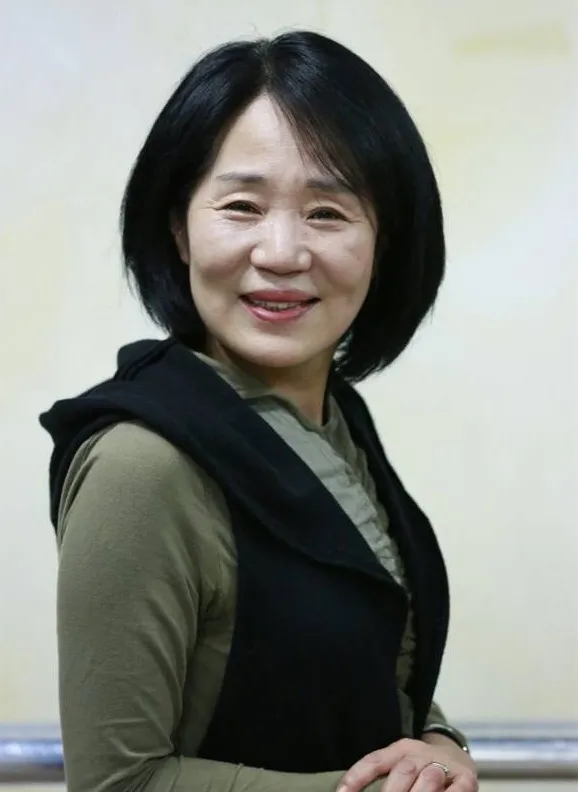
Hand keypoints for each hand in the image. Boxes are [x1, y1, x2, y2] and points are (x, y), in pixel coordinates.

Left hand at [337, 736, 477, 791]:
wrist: (456, 755)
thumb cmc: (419, 767)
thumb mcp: (399, 764)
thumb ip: (381, 777)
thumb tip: (348, 791)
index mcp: (400, 749)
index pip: (375, 760)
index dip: (357, 777)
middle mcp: (421, 753)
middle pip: (402, 771)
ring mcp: (444, 765)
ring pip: (428, 777)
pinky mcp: (466, 779)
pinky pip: (456, 789)